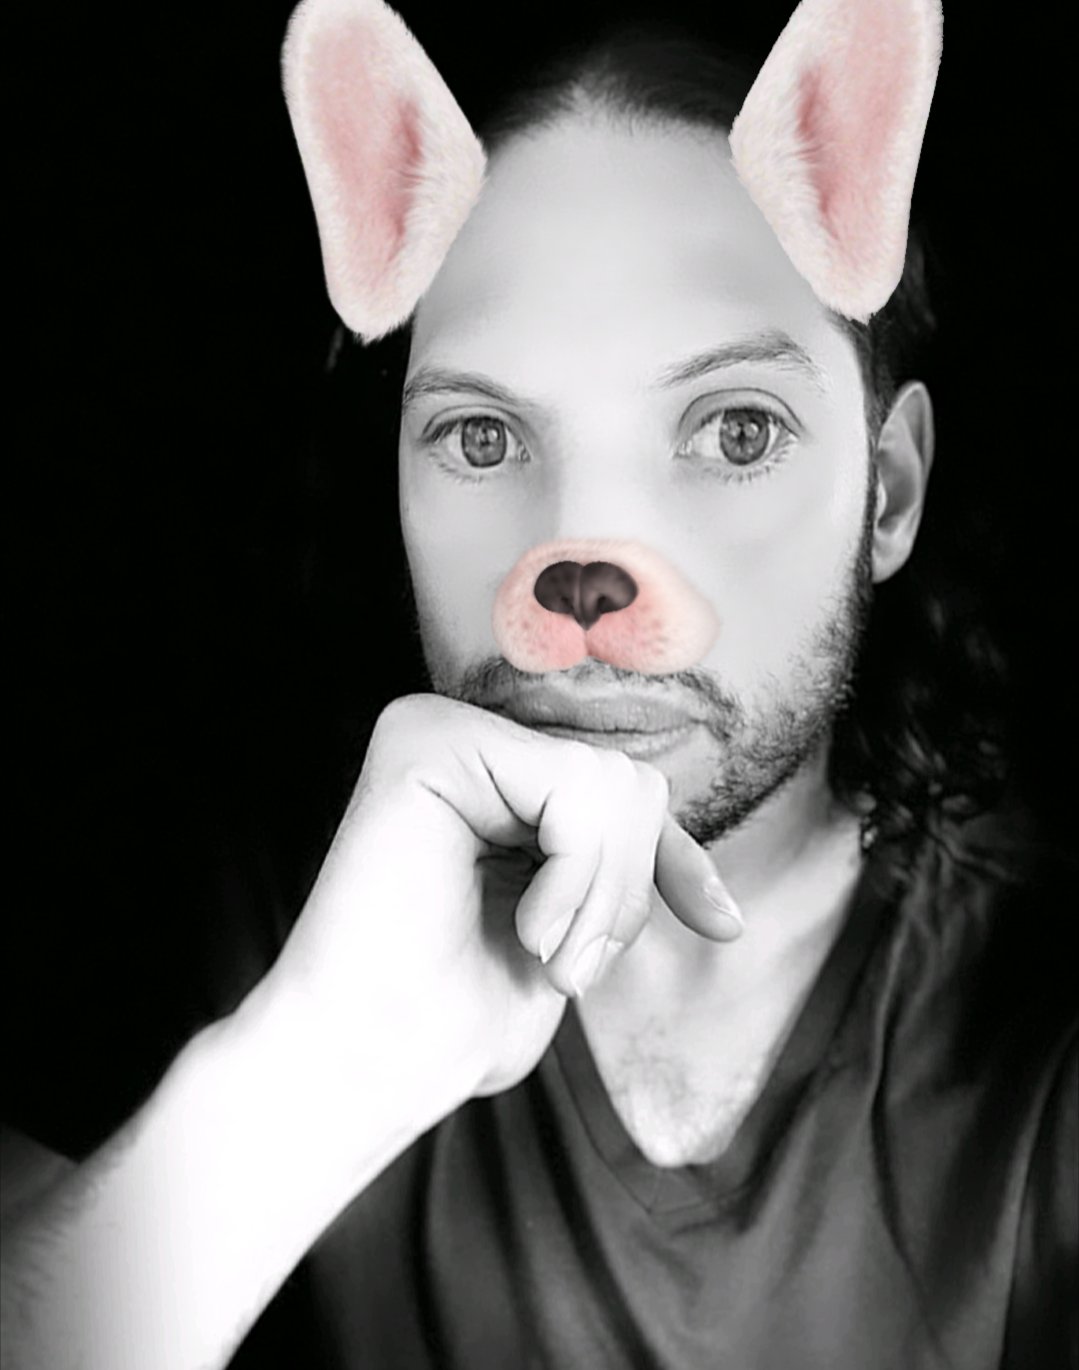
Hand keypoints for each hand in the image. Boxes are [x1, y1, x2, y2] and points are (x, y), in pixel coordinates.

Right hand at [259, 693, 741, 1124]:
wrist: (368, 1065)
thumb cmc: (454, 1018)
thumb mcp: (572, 937)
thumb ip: (618, 879)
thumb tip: (719, 897)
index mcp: (492, 784)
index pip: (626, 793)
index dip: (676, 861)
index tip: (720, 926)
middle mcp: (467, 743)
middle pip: (631, 783)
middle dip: (626, 893)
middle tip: (568, 968)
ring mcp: (443, 731)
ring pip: (614, 784)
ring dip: (603, 896)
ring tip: (544, 955)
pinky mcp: (429, 741)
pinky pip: (577, 787)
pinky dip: (579, 874)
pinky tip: (528, 926)